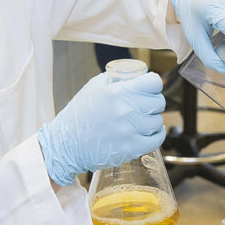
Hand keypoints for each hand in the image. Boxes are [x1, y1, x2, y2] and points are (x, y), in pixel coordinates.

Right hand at [38, 72, 166, 185]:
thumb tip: (134, 75)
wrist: (66, 145)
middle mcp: (125, 110)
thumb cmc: (78, 116)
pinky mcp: (131, 149)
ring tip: (142, 120)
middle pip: (159, 102)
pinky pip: (157, 139)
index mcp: (116, 92)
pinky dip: (157, 135)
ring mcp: (129, 131)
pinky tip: (150, 132)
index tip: (150, 88)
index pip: (154, 83)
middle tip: (145, 105)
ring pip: (158, 121)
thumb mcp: (93, 87)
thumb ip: (115, 79)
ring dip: (152, 120)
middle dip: (154, 102)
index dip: (154, 84)